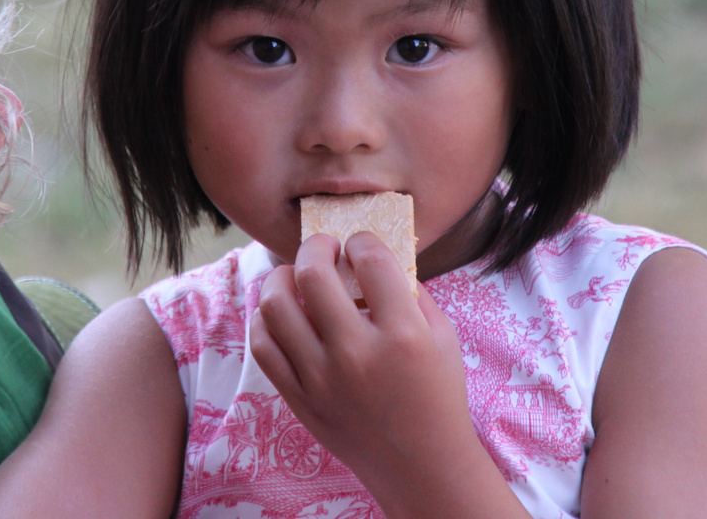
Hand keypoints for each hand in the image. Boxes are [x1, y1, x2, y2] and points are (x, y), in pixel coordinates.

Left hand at [249, 233, 527, 518]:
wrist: (421, 465)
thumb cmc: (438, 396)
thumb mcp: (443, 337)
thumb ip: (411, 292)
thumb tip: (372, 256)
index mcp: (402, 334)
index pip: (369, 259)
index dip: (361, 240)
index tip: (359, 244)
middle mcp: (356, 354)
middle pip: (312, 274)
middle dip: (315, 246)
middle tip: (322, 246)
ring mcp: (321, 379)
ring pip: (275, 306)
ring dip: (281, 277)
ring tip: (294, 275)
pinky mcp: (300, 400)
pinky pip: (263, 346)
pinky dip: (265, 320)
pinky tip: (281, 312)